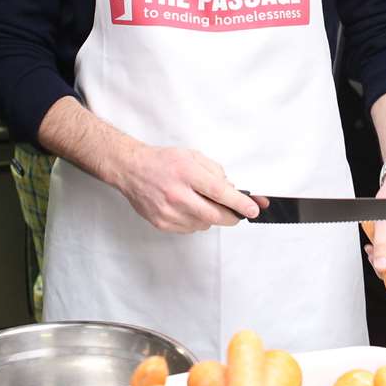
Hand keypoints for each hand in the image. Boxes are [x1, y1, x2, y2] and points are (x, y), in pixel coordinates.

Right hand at [116, 145, 259, 232]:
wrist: (132, 170)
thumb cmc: (162, 161)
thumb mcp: (193, 156)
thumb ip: (215, 172)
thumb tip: (232, 190)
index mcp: (186, 173)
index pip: (219, 192)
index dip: (239, 203)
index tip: (253, 209)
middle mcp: (176, 194)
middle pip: (215, 215)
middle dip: (233, 216)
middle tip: (239, 213)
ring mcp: (168, 211)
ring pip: (204, 224)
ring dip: (212, 216)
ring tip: (201, 201)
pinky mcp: (162, 223)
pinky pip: (191, 228)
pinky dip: (196, 221)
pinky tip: (189, 208)